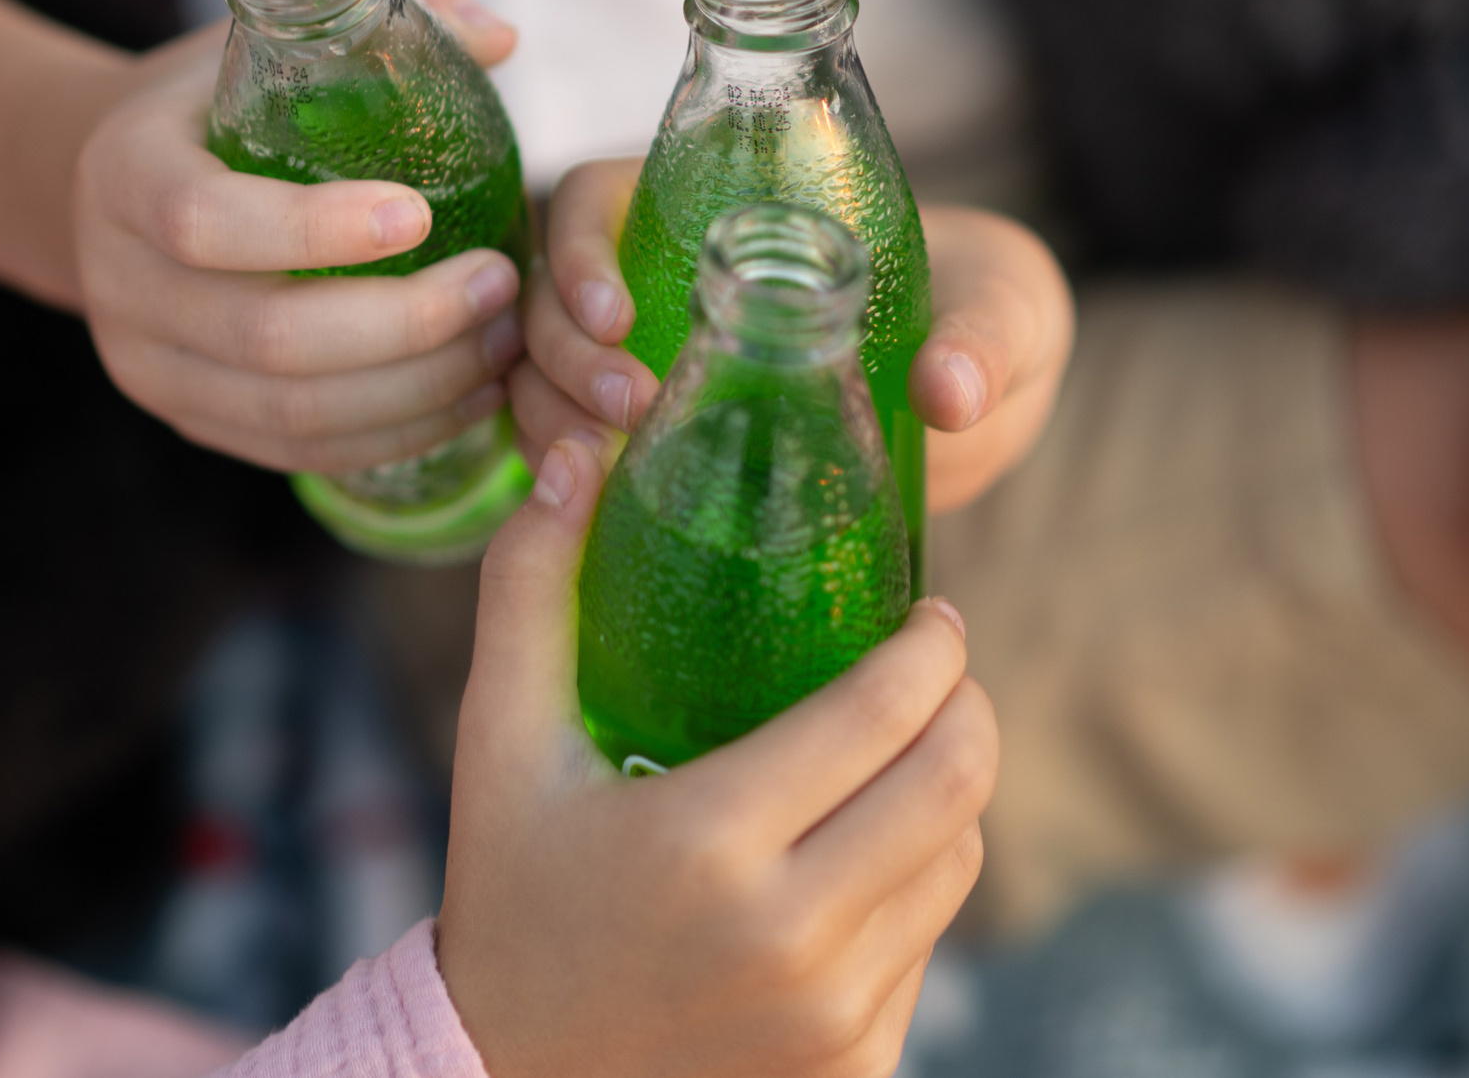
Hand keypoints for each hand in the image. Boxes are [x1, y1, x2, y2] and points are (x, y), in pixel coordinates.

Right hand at [74, 0, 527, 473]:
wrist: (124, 184)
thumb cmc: (219, 97)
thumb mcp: (274, 33)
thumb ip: (389, 3)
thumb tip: (497, 36)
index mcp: (125, 173)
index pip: (203, 221)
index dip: (313, 230)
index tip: (420, 213)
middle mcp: (119, 283)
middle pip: (265, 339)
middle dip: (404, 326)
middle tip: (500, 284)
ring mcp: (150, 367)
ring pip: (292, 415)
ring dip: (417, 390)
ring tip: (505, 343)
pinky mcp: (192, 422)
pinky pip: (300, 453)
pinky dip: (396, 433)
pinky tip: (471, 396)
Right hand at [438, 436, 996, 1077]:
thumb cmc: (510, 896)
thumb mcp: (500, 742)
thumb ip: (531, 588)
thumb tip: (570, 453)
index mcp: (706, 841)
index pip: (884, 714)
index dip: (932, 648)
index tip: (931, 615)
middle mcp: (788, 936)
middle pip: (957, 785)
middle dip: (968, 708)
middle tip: (938, 672)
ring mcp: (831, 1015)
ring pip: (960, 862)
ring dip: (951, 792)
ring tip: (903, 754)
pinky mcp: (856, 1069)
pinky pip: (930, 942)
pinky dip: (917, 882)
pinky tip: (864, 851)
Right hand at [512, 158, 1073, 508]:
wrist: (983, 386)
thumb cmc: (985, 306)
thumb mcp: (1004, 304)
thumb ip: (986, 338)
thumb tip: (947, 395)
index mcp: (711, 201)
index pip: (591, 200)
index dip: (578, 252)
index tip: (618, 318)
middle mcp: (652, 273)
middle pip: (546, 297)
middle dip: (568, 355)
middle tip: (635, 413)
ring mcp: (641, 356)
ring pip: (539, 375)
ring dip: (553, 420)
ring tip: (611, 475)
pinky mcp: (652, 436)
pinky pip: (569, 448)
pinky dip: (565, 480)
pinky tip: (599, 514)